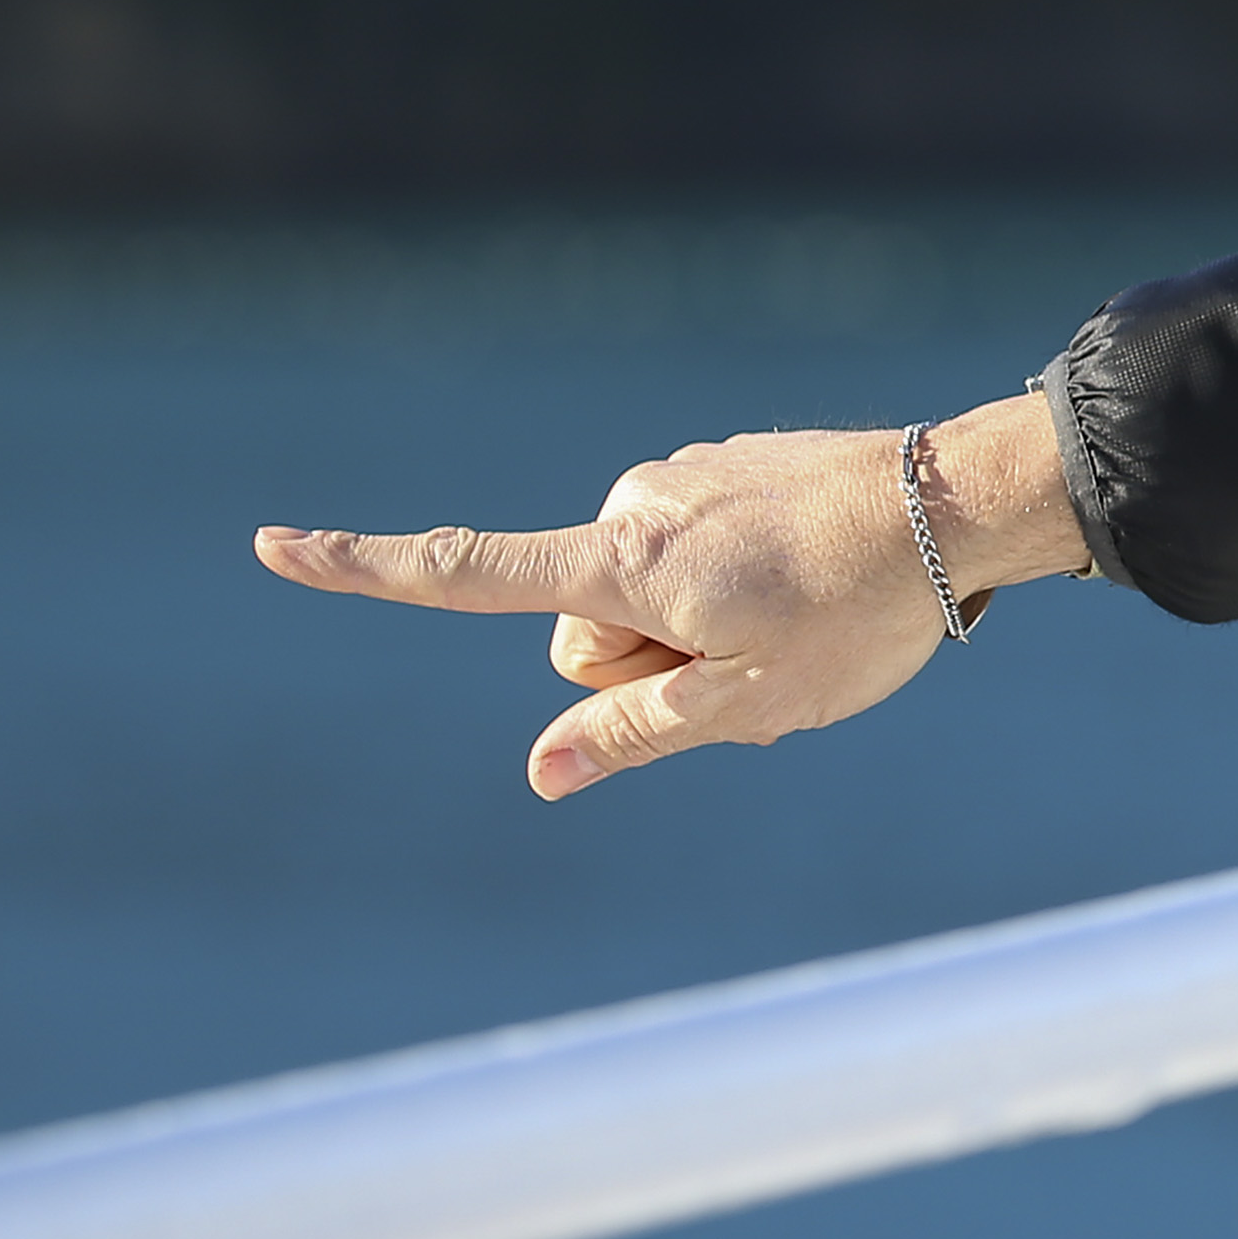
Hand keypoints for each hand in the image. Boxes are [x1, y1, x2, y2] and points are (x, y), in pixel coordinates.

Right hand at [256, 391, 1088, 798]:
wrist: (965, 503)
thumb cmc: (864, 616)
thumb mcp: (751, 704)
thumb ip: (635, 733)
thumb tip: (543, 773)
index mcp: (626, 563)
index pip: (468, 573)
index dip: (365, 569)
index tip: (273, 545)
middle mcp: (637, 505)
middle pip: (588, 631)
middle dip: (650, 664)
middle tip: (759, 661)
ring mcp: (683, 477)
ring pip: (650, 597)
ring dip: (703, 627)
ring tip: (802, 619)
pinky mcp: (727, 465)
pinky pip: (699, 556)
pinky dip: (738, 584)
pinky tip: (815, 579)